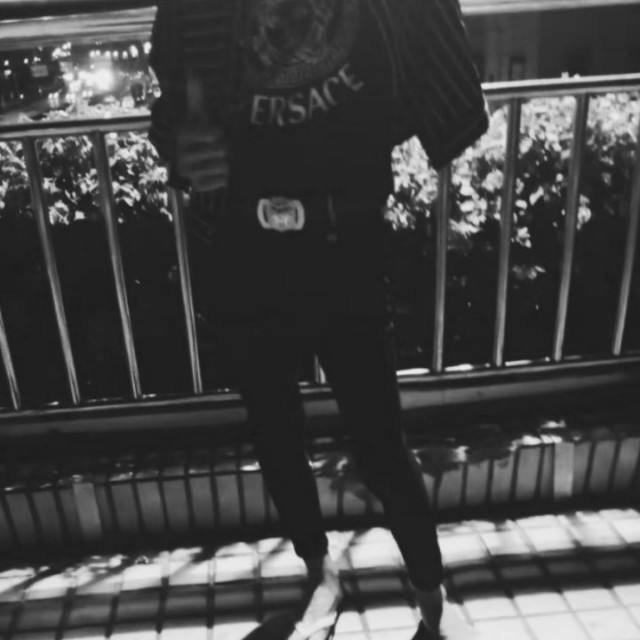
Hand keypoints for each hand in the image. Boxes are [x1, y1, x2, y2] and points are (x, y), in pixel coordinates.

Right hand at [175, 70, 228, 192]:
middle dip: (223, 149)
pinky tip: (217, 172)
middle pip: (221, 151)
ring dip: (224, 162)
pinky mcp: (197, 186)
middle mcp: (181, 156)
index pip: (214, 134)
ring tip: (217, 160)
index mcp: (182, 136)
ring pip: (223, 166)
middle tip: (216, 149)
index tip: (213, 134)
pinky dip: (224, 177)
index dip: (218, 133)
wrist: (196, 161)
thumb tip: (192, 72)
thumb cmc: (200, 133)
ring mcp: (189, 173)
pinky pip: (221, 181)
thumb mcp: (199, 114)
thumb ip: (196, 96)